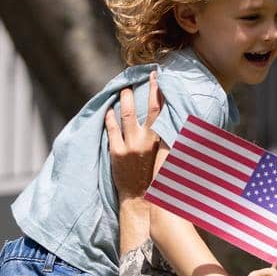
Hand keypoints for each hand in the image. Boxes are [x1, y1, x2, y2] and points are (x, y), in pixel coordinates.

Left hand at [105, 69, 163, 199]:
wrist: (140, 198)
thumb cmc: (154, 179)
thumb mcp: (164, 157)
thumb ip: (165, 139)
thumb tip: (168, 123)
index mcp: (161, 140)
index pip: (162, 110)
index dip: (159, 91)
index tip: (157, 77)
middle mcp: (148, 140)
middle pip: (147, 107)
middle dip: (145, 88)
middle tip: (141, 77)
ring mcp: (131, 145)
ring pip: (127, 114)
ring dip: (125, 98)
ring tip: (123, 90)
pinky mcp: (117, 152)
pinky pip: (112, 128)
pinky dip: (110, 117)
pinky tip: (109, 111)